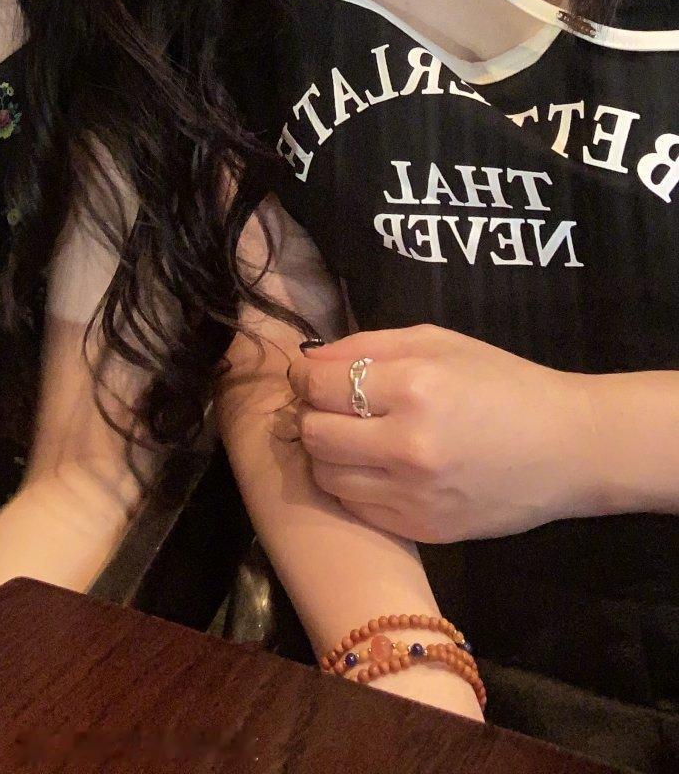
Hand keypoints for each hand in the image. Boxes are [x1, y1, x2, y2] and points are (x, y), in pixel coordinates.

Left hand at [282, 325, 594, 542]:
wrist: (566, 449)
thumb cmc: (503, 383)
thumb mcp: (438, 341)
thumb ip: (368, 345)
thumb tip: (312, 359)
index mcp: (414, 387)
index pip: (320, 385)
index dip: (306, 376)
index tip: (312, 374)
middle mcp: (407, 445)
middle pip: (314, 434)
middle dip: (311, 415)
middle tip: (329, 406)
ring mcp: (414, 495)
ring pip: (327, 476)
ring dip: (327, 453)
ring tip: (351, 437)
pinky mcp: (422, 530)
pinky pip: (356, 508)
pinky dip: (353, 485)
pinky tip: (376, 467)